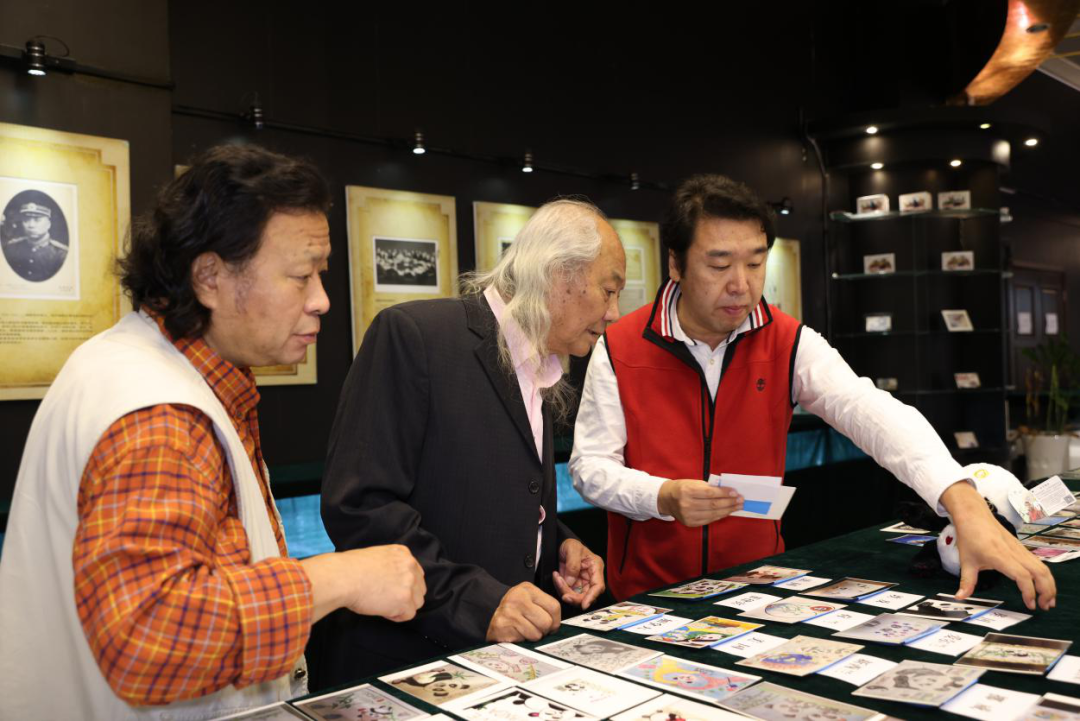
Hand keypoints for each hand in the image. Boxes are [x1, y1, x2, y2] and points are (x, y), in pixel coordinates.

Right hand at [303, 544, 425, 623]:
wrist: (343, 577)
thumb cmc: (350, 568)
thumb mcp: (376, 556)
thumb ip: (390, 566)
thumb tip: (391, 581)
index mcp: (403, 553)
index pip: (416, 573)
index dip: (405, 585)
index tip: (393, 590)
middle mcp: (410, 566)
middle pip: (419, 588)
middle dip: (406, 596)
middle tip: (388, 600)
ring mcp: (409, 583)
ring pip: (417, 602)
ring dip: (403, 607)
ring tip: (384, 606)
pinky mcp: (404, 599)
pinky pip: (409, 614)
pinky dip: (397, 616)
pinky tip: (384, 611)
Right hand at [486, 582, 560, 641]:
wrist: (487, 613)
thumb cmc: (514, 610)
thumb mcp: (529, 600)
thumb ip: (545, 607)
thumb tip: (557, 626)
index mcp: (528, 589)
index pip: (554, 607)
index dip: (555, 621)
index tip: (550, 624)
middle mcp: (518, 598)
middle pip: (547, 622)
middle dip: (543, 630)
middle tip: (534, 627)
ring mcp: (509, 612)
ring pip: (537, 634)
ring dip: (532, 637)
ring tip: (523, 630)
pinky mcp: (502, 626)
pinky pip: (524, 640)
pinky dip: (522, 641)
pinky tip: (515, 633)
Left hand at [553, 538, 604, 608]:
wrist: (561, 544)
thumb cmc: (570, 544)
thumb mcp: (572, 548)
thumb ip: (573, 565)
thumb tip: (571, 582)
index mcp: (596, 567)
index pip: (598, 586)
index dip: (592, 597)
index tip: (584, 605)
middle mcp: (591, 577)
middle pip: (587, 595)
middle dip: (574, 597)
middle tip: (563, 594)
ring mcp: (582, 582)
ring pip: (577, 596)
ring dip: (565, 591)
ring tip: (557, 578)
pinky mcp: (574, 585)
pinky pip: (568, 592)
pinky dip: (561, 588)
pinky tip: (557, 577)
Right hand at [657, 479, 741, 526]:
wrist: (666, 499)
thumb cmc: (683, 488)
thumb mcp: (693, 483)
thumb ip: (709, 487)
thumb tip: (728, 492)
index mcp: (687, 491)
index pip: (710, 493)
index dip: (724, 493)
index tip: (735, 492)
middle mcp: (687, 505)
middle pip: (713, 505)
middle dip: (729, 502)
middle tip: (741, 500)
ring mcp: (688, 516)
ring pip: (713, 514)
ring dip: (728, 510)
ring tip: (738, 506)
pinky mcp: (691, 523)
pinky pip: (709, 520)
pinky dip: (720, 516)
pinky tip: (727, 511)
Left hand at [941, 481, 1056, 610]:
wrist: (973, 515)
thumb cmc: (969, 536)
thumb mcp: (965, 561)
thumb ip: (966, 582)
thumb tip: (959, 597)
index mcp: (1000, 556)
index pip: (1022, 576)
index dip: (1029, 592)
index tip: (1030, 605)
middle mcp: (1014, 552)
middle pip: (1040, 572)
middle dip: (1047, 591)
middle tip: (1045, 606)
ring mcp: (1019, 549)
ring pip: (1042, 567)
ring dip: (1049, 584)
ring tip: (1048, 600)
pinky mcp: (1021, 547)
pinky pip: (1038, 562)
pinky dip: (1044, 575)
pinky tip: (1042, 585)